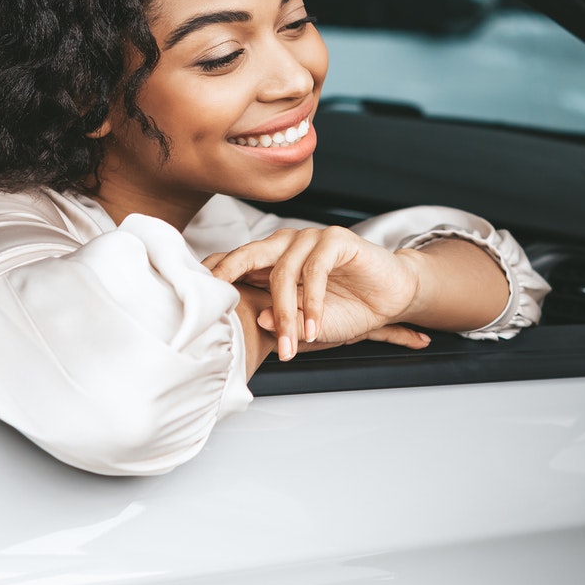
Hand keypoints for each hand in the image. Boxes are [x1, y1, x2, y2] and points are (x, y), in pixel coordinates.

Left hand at [207, 227, 426, 359]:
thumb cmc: (347, 309)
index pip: (234, 262)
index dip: (214, 277)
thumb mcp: (305, 324)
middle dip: (228, 278)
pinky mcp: (336, 240)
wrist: (390, 299)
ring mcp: (310, 239)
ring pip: (282, 271)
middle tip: (218, 307)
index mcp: (272, 260)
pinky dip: (312, 302)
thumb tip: (260, 317)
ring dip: (285, 314)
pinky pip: (314, 269)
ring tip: (290, 346)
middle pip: (247, 254)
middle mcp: (287, 244)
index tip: (195, 301)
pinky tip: (314, 327)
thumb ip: (282, 321)